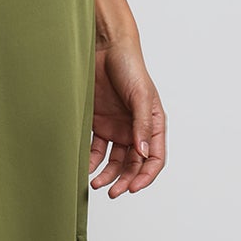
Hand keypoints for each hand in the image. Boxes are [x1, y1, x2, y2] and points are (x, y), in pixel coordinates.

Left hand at [90, 39, 165, 196]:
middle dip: (124, 180)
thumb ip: (142, 125)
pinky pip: (96, 148)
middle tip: (112, 192)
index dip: (146, 176)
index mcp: (153, 125)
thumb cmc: (130, 67)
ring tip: (95, 183)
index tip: (133, 188)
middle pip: (133, 164)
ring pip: (114, 161)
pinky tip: (86, 167)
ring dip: (107, 174)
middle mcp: (136, 130)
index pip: (154, 159)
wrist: (105, 49)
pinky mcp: (99, 124)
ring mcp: (117, 128)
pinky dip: (92, 160)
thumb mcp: (141, 96)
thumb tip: (143, 153)